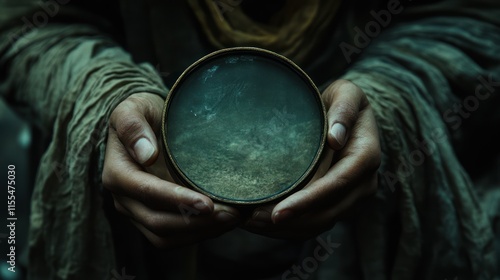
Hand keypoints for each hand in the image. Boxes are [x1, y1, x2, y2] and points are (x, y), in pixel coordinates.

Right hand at [102, 93, 239, 247]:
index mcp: (118, 173)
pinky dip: (197, 234)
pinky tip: (222, 223)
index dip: (176, 200)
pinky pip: (172, 238)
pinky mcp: (152, 219)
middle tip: (231, 214)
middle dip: (195, 222)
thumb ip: (133, 126)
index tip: (207, 203)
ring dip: (200, 232)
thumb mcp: (134, 107)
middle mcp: (124, 199)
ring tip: (232, 219)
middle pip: (158, 222)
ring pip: (165, 237)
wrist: (146, 126)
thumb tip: (147, 155)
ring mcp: (137, 213)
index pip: (146, 192)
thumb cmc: (143, 114)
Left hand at [242, 80, 380, 238]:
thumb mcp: (348, 93)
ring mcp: (352, 197)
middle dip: (290, 221)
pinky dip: (289, 228)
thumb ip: (344, 110)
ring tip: (250, 223)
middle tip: (251, 220)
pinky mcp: (338, 203)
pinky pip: (315, 223)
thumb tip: (335, 138)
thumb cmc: (343, 100)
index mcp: (366, 156)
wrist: (348, 115)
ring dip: (285, 230)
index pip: (336, 185)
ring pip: (319, 224)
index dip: (307, 201)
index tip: (277, 212)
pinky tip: (262, 223)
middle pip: (326, 213)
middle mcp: (364, 183)